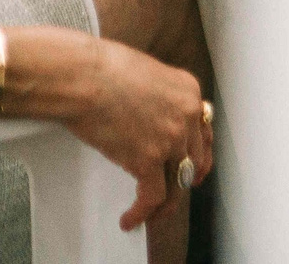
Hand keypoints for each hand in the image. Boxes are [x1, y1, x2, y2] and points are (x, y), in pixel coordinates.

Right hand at [29, 29, 212, 231]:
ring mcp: (171, 138)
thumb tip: (145, 113)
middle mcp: (188, 115)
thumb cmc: (101, 70)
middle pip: (195, 156)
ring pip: (178, 181)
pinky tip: (131, 218)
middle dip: (189, 176)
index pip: (203, 127)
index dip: (199, 149)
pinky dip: (143, 211)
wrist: (85, 78)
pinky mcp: (148, 159)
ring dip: (167, 202)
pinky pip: (153, 195)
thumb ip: (156, 97)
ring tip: (155, 213)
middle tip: (180, 189)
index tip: (195, 160)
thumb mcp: (146, 74)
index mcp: (188, 91)